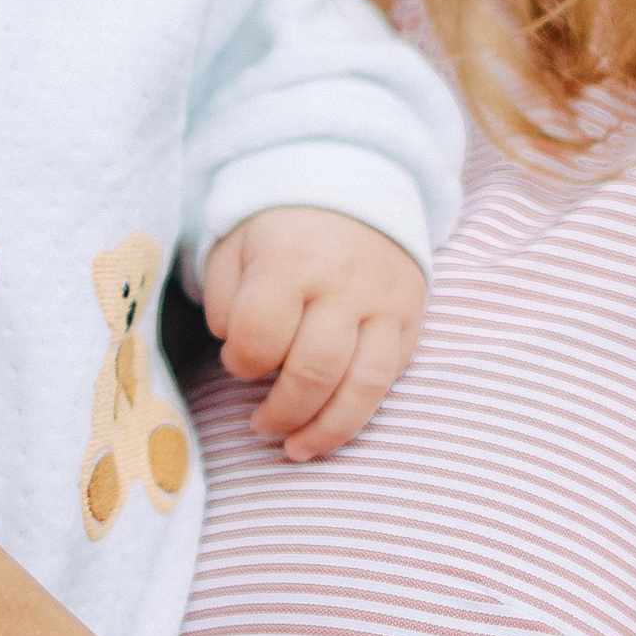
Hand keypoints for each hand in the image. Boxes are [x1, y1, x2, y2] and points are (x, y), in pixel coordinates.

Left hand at [202, 208, 427, 460]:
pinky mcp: (411, 319)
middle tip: (259, 425)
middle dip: (281, 411)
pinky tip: (330, 428)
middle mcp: (344, 283)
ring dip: (325, 430)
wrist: (353, 186)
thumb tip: (241, 354)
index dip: (241, 362)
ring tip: (295, 448)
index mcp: (292, 259)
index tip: (236, 361)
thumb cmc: (280, 229)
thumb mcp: (234, 246)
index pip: (261, 334)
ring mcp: (385, 302)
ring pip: (362, 386)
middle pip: (313, 370)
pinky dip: (358, 413)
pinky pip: (389, 380)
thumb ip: (224, 300)